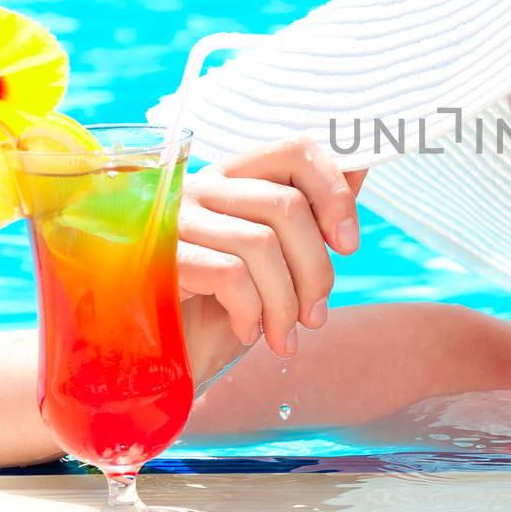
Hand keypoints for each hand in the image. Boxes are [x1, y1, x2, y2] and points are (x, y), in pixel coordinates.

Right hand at [174, 135, 366, 384]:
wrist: (151, 362)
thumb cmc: (216, 310)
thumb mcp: (276, 264)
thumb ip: (312, 216)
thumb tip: (359, 165)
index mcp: (233, 180)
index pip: (294, 149)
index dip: (333, 192)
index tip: (347, 244)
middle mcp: (200, 187)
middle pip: (286, 205)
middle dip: (316, 269)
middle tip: (316, 315)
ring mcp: (175, 219)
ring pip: (261, 242)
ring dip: (287, 301)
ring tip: (286, 336)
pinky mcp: (158, 258)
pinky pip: (229, 274)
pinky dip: (252, 311)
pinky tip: (248, 333)